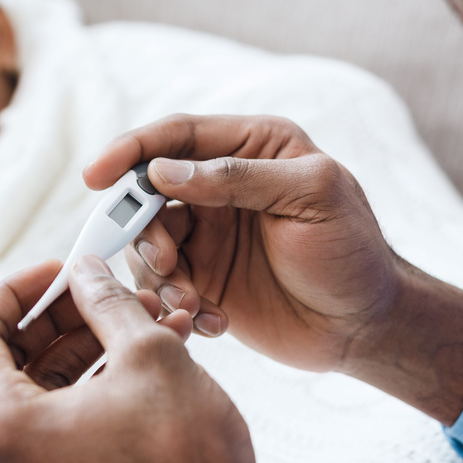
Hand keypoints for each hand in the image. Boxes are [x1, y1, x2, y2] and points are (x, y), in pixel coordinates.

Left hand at [0, 257, 298, 462]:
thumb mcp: (147, 353)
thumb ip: (105, 300)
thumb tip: (86, 270)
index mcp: (4, 426)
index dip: (17, 288)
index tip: (58, 269)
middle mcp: (5, 455)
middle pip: (12, 355)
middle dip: (66, 313)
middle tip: (106, 284)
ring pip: (47, 381)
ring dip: (94, 340)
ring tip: (148, 312)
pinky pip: (67, 410)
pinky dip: (100, 374)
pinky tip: (151, 347)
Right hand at [84, 114, 399, 370]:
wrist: (367, 327)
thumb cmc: (352, 252)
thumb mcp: (310, 198)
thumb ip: (237, 176)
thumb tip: (162, 172)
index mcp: (251, 147)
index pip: (177, 135)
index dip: (131, 150)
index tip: (95, 176)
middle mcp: (221, 184)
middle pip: (149, 191)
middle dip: (143, 226)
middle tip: (166, 261)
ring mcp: (209, 233)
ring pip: (148, 241)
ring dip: (158, 272)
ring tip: (191, 300)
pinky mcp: (203, 279)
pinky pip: (163, 284)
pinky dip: (175, 303)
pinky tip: (213, 321)